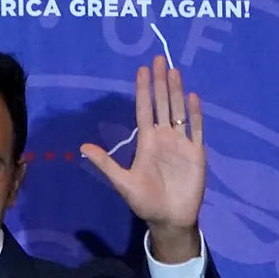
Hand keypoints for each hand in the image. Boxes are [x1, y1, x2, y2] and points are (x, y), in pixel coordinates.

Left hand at [80, 55, 204, 262]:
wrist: (169, 218)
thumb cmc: (145, 201)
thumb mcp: (122, 182)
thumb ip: (105, 163)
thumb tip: (82, 147)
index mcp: (146, 142)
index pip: (144, 110)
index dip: (143, 91)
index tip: (142, 70)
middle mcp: (164, 137)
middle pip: (162, 104)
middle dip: (160, 83)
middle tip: (159, 59)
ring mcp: (181, 143)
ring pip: (178, 111)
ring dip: (176, 92)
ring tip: (174, 71)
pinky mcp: (196, 152)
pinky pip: (195, 129)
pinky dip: (194, 114)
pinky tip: (192, 97)